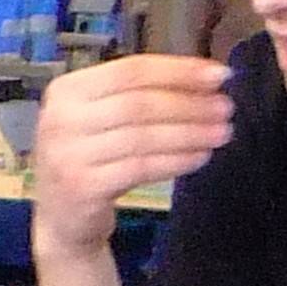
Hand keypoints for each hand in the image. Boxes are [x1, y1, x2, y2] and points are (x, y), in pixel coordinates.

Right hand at [30, 55, 232, 256]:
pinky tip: (200, 157)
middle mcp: (60, 119)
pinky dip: (176, 161)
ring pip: (143, 137)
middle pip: (138, 103)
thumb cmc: (91, 156)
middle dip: (190, 105)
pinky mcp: (82, 186)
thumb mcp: (102, 117)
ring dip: (190, 133)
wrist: (62, 214)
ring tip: (221, 133)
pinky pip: (141, 167)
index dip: (179, 71)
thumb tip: (206, 77)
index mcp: (67, 90)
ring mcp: (68, 154)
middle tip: (226, 108)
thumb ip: (140, 93)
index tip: (220, 75)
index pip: (130, 71)